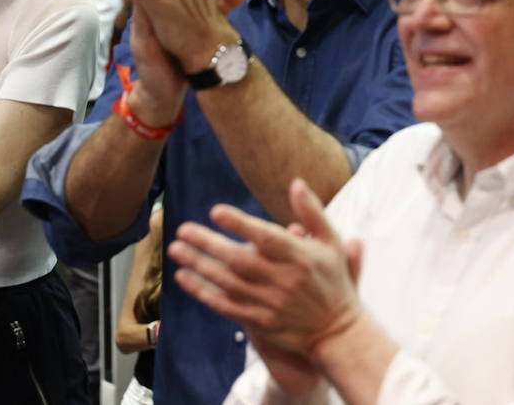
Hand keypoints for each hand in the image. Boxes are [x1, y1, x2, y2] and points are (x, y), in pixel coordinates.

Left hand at [169, 178, 364, 358]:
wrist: (337, 332)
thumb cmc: (334, 281)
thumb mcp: (331, 243)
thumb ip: (312, 213)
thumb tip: (295, 183)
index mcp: (300, 257)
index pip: (266, 238)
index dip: (240, 224)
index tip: (215, 211)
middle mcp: (283, 280)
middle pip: (239, 260)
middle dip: (208, 244)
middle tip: (182, 229)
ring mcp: (270, 303)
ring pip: (227, 283)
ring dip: (199, 266)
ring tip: (176, 249)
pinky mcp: (260, 322)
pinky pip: (226, 307)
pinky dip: (203, 293)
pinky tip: (184, 278)